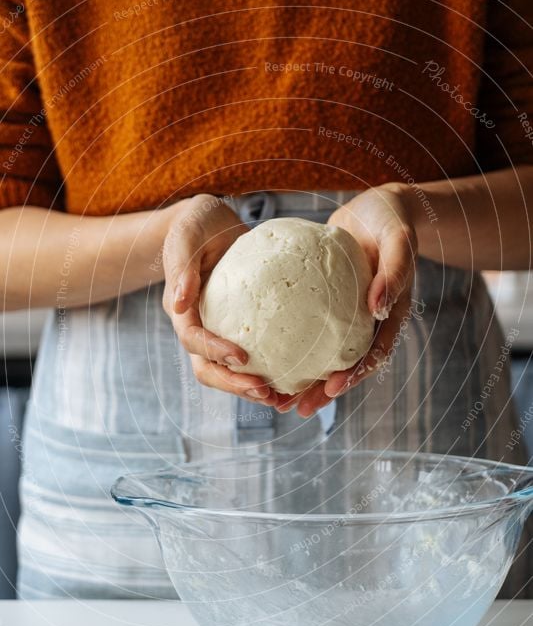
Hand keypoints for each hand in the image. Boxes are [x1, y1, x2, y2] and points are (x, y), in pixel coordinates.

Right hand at [162, 194, 278, 404]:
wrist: (211, 225)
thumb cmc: (197, 225)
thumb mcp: (187, 234)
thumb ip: (181, 264)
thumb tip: (179, 303)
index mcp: (182, 309)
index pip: (193, 340)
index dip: (214, 352)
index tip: (242, 357)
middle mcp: (197, 328)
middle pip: (208, 370)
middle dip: (234, 386)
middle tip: (266, 393)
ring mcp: (217, 333)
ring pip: (228, 373)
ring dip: (251, 390)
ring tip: (281, 399)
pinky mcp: (238, 331)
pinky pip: (250, 359)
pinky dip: (268, 372)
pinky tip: (293, 379)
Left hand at [278, 183, 417, 416]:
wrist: (377, 208)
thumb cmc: (391, 221)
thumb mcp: (398, 240)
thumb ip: (394, 272)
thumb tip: (377, 307)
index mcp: (389, 314)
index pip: (374, 353)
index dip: (354, 374)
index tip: (333, 388)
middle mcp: (366, 322)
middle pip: (345, 365)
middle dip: (321, 391)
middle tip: (295, 409)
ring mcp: (346, 316)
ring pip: (324, 355)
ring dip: (303, 379)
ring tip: (276, 397)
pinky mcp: (327, 305)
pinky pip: (307, 327)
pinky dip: (290, 344)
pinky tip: (263, 352)